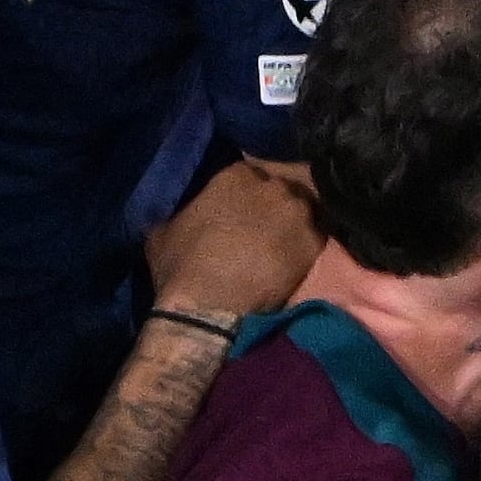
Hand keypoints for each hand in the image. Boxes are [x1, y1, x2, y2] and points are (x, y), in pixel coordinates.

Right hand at [140, 155, 322, 322]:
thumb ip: (186, 208)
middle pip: (281, 189)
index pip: (250, 174)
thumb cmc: (181, 267)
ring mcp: (298, 212)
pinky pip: (315, 238)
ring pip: (302, 211)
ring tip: (281, 245)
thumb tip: (189, 209)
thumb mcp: (165, 228)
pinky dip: (304, 247)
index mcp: (237, 174)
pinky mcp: (315, 241)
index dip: (247, 195)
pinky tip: (292, 260)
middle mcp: (274, 185)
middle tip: (264, 228)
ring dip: (292, 224)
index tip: (242, 210)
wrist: (207, 306)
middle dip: (273, 205)